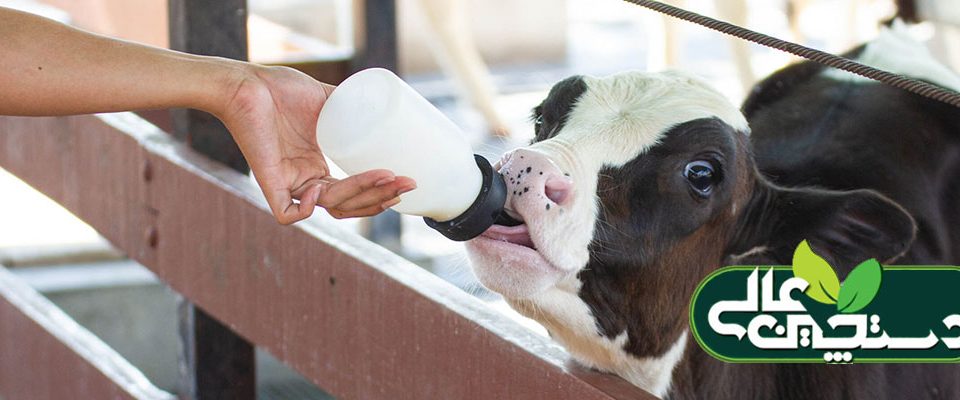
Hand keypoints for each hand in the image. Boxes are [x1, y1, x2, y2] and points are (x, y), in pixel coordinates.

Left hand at [216, 65, 415, 223]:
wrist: (247, 83)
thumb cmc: (281, 89)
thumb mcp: (327, 99)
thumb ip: (352, 105)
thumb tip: (385, 104)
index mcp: (318, 168)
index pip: (354, 195)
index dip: (380, 193)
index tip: (406, 180)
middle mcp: (306, 180)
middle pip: (350, 205)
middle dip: (381, 197)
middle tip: (406, 184)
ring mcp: (289, 183)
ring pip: (332, 207)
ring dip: (361, 196)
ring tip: (385, 177)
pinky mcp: (268, 182)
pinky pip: (288, 214)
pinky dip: (307, 210)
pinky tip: (320, 188)